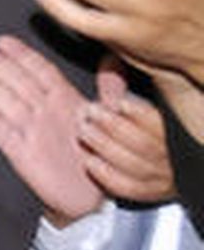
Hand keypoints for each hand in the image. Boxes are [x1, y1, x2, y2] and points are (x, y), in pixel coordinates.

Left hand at [0, 35, 102, 224]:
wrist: (92, 199)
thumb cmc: (92, 150)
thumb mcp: (101, 115)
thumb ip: (97, 87)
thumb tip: (108, 57)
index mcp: (69, 101)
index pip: (41, 69)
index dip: (20, 53)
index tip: (1, 40)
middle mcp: (50, 113)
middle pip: (19, 81)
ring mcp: (36, 134)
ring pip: (8, 102)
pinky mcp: (25, 156)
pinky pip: (5, 135)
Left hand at [81, 58, 175, 202]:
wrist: (146, 171)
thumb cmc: (131, 131)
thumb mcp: (126, 108)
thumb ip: (117, 87)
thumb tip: (108, 56)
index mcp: (166, 130)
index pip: (156, 123)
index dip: (137, 113)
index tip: (117, 103)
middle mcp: (166, 155)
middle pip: (142, 143)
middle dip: (113, 127)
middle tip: (87, 113)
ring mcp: (156, 176)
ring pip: (134, 165)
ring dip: (105, 147)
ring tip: (84, 132)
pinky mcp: (144, 194)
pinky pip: (126, 188)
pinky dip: (107, 175)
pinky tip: (89, 162)